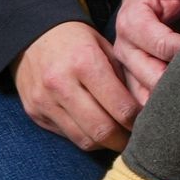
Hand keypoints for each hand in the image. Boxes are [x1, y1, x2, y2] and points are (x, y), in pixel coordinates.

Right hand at [9, 19, 137, 151]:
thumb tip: (145, 108)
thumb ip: (123, 77)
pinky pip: (67, 136)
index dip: (138, 120)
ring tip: (117, 137)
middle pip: (102, 129)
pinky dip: (85, 137)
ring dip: (104, 143)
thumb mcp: (105, 47)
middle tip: (135, 138)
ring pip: (84, 140)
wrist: (32, 35)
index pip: (120, 106)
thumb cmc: (77, 40)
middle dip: (123, 140)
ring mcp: (45, 101)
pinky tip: (94, 129)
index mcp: (85, 62)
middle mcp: (62, 84)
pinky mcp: (34, 112)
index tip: (147, 122)